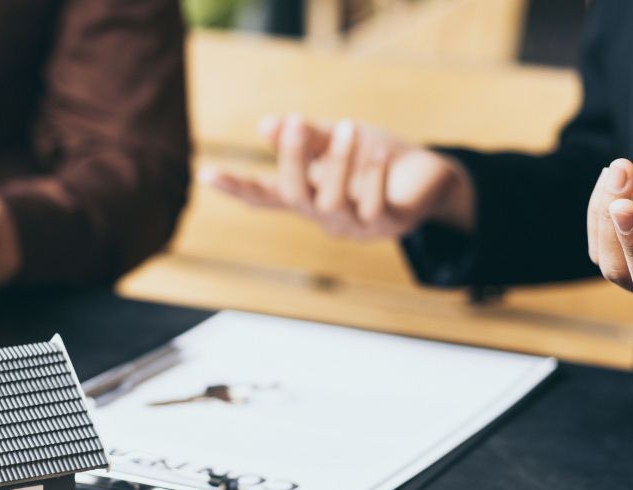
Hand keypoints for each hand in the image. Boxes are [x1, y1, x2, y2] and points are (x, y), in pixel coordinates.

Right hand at [200, 114, 475, 238]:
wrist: (427, 180)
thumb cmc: (373, 159)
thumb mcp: (336, 140)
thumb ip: (306, 137)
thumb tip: (265, 125)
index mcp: (306, 197)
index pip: (262, 195)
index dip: (235, 186)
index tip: (205, 173)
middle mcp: (324, 217)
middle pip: (295, 196)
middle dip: (293, 159)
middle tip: (297, 120)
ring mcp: (355, 226)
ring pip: (334, 202)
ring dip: (339, 162)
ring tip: (349, 126)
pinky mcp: (388, 225)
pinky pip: (375, 206)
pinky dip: (375, 177)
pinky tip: (380, 153)